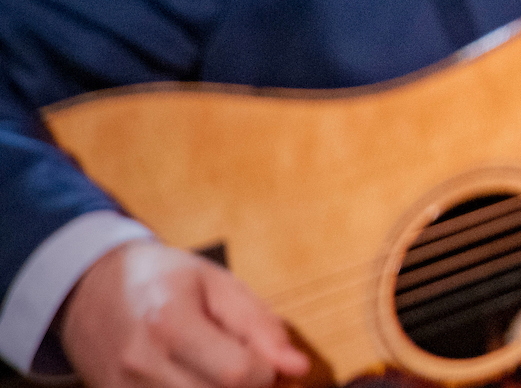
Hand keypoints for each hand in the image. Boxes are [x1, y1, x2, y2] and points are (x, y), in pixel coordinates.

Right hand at [60, 241, 309, 387]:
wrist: (89, 289)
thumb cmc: (162, 279)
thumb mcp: (216, 282)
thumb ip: (259, 325)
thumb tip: (297, 368)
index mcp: (171, 322)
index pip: (237, 374)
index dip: (267, 374)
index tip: (266, 359)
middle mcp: (141, 364)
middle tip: (248, 370)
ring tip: (222, 373)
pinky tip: (197, 380)